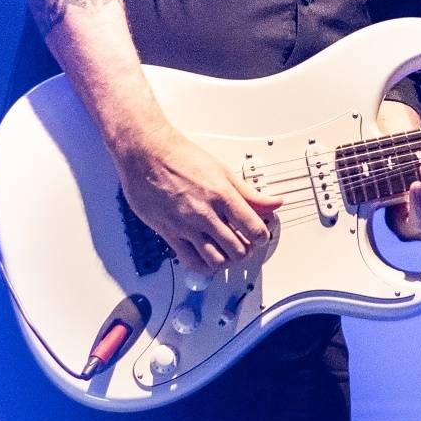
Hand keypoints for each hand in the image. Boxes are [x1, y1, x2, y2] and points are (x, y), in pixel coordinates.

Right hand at [116, 125, 282, 269]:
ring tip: (227, 250)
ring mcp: (186, 225)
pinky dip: (204, 266)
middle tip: (245, 243)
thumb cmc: (180, 157)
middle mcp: (205, 213)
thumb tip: (274, 203)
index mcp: (222, 195)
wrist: (146, 153)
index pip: (254, 229)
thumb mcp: (222, 170)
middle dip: (246, 250)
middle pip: (238, 249)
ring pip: (216, 260)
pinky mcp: (169, 233)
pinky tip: (207, 258)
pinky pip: (191, 261)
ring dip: (227, 260)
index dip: (262, 236)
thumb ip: (249, 193)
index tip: (260, 235)